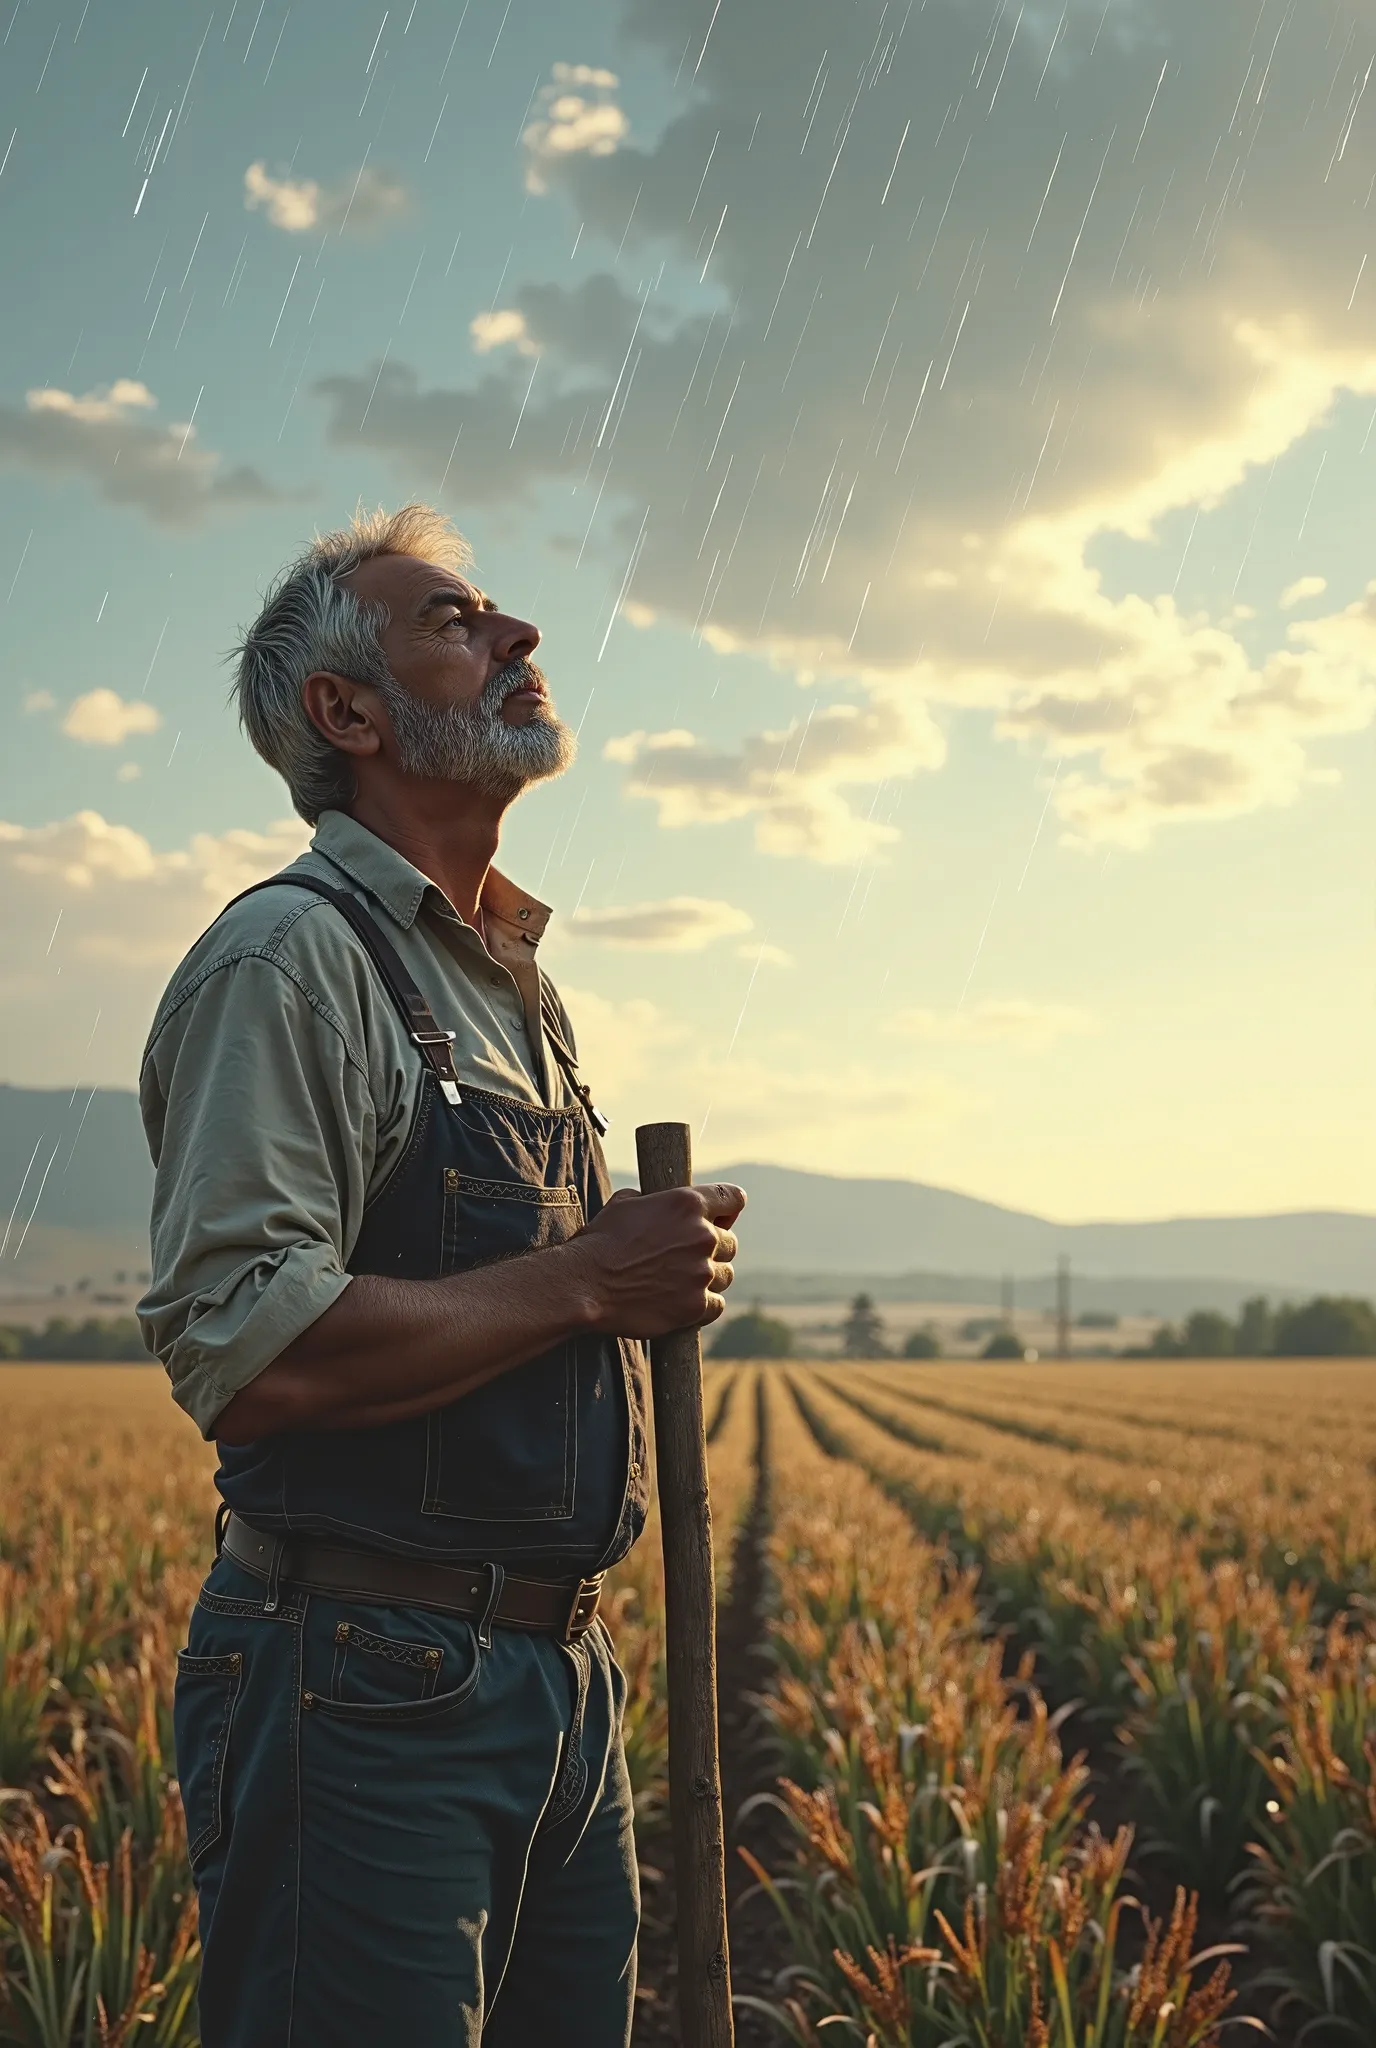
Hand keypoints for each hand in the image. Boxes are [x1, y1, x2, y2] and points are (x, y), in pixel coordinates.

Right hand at [563, 1183, 745, 1336]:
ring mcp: (701, 1273)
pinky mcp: (695, 1306)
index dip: (728, 1209)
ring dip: (708, 1278)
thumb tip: (657, 1202)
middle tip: (686, 1258)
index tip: (721, 1219)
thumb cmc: (599, 1242)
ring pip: (725, 1275)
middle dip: (712, 1249)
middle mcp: (702, 1236)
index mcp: (687, 1204)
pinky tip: (682, 1302)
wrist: (584, 1284)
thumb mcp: (624, 1203)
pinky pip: (717, 1305)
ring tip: (681, 1281)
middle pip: (730, 1243)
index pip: (734, 1198)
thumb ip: (653, 1200)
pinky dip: (704, 1305)